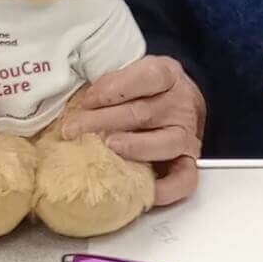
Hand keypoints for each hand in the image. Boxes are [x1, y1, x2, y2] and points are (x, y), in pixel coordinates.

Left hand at [60, 55, 205, 206]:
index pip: (147, 77)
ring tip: (105, 148)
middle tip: (73, 129)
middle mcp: (181, 104)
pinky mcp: (189, 162)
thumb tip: (80, 100)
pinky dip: (166, 189)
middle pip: (143, 113)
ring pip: (164, 143)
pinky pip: (184, 179)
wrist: (183, 101)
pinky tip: (144, 191)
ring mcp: (187, 135)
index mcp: (168, 74)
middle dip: (103, 121)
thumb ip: (112, 81)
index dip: (115, 88)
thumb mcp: (134, 71)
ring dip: (132, 148)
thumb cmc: (149, 88)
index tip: (88, 99)